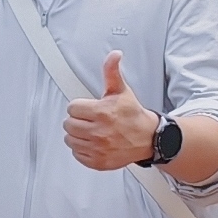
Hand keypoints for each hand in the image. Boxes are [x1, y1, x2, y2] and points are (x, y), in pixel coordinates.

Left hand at [63, 52, 161, 171]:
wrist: (148, 138)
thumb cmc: (132, 114)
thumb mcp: (121, 91)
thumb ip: (112, 72)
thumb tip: (114, 55)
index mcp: (102, 113)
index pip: (72, 108)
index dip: (80, 107)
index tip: (89, 109)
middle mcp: (99, 132)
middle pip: (68, 124)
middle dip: (77, 120)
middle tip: (90, 120)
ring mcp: (98, 149)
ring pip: (70, 140)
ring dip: (77, 135)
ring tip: (91, 131)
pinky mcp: (98, 162)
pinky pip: (77, 154)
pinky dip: (82, 150)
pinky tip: (93, 143)